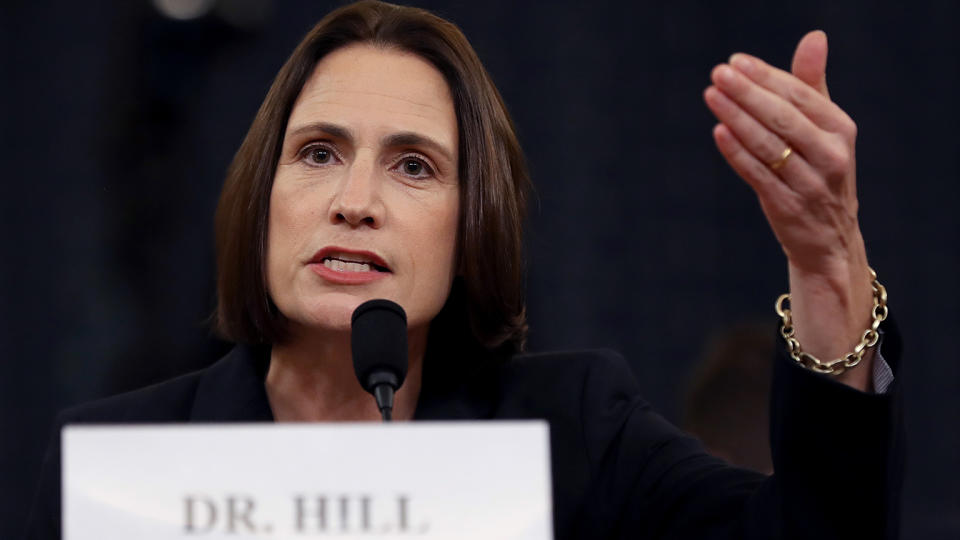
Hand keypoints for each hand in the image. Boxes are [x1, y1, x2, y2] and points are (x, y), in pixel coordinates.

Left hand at [704, 31, 875, 389]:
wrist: (829, 240)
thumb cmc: (820, 171)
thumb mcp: (824, 130)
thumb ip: (812, 85)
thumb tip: (814, 37)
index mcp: (840, 130)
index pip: (800, 95)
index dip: (766, 77)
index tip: (735, 61)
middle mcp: (831, 155)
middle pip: (783, 118)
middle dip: (748, 93)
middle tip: (718, 73)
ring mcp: (810, 183)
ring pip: (768, 145)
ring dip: (736, 118)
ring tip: (711, 95)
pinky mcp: (787, 207)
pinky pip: (758, 175)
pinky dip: (737, 154)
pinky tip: (719, 132)